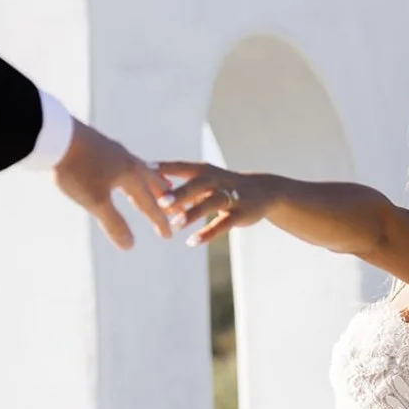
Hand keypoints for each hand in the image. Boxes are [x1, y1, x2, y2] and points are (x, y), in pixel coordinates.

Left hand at [54, 121, 173, 248]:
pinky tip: (119, 170)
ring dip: (147, 181)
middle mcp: (126, 160)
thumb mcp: (95, 201)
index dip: (158, 221)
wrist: (54, 134)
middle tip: (172, 205)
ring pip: (137, 168)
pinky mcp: (99, 145)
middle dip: (160, 195)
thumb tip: (130, 245)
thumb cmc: (76, 170)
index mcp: (130, 173)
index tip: (168, 236)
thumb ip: (113, 223)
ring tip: (153, 185)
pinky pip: (123, 162)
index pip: (149, 202)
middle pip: (149, 180)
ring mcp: (112, 150)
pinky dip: (130, 172)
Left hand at [157, 163, 273, 245]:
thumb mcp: (204, 182)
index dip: (164, 168)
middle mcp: (217, 180)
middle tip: (161, 203)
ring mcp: (231, 196)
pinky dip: (208, 232)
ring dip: (193, 214)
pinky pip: (223, 224)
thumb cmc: (223, 186)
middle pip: (197, 185)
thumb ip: (180, 188)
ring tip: (174, 225)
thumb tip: (151, 195)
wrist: (263, 191)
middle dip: (180, 193)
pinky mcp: (240, 214)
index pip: (181, 167)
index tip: (145, 170)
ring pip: (210, 203)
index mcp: (205, 170)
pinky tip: (192, 241)